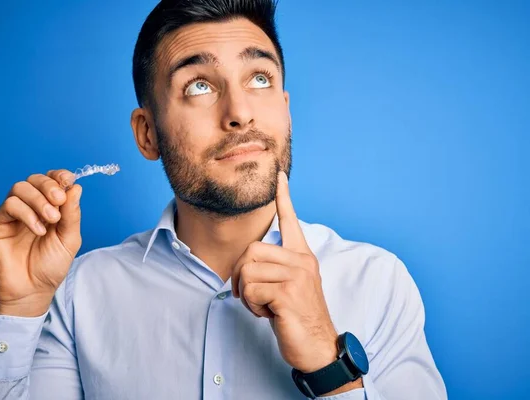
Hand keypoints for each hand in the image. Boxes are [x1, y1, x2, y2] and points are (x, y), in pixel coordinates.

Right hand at [0, 169, 81, 316]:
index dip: (59, 176)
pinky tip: (38, 230)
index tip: (68, 180)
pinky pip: (10, 205)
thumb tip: (76, 187)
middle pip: (36, 179)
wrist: (31, 291)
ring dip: (39, 199)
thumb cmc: (50, 267)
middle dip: (49, 186)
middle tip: (59, 201)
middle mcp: (31, 207)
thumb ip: (72, 214)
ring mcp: (14, 214)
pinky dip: (27, 213)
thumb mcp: (69, 239)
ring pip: (20, 187)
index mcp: (50, 207)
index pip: (52, 180)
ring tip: (50, 219)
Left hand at [231, 171, 337, 372]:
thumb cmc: (297, 317)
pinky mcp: (289, 293)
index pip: (290, 220)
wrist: (318, 348)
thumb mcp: (289, 287)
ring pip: (247, 271)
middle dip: (241, 276)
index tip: (278, 176)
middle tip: (252, 296)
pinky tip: (269, 315)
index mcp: (302, 256)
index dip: (283, 198)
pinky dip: (252, 307)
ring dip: (247, 295)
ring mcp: (297, 276)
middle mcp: (302, 261)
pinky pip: (251, 290)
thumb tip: (249, 261)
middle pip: (250, 250)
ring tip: (265, 307)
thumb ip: (276, 268)